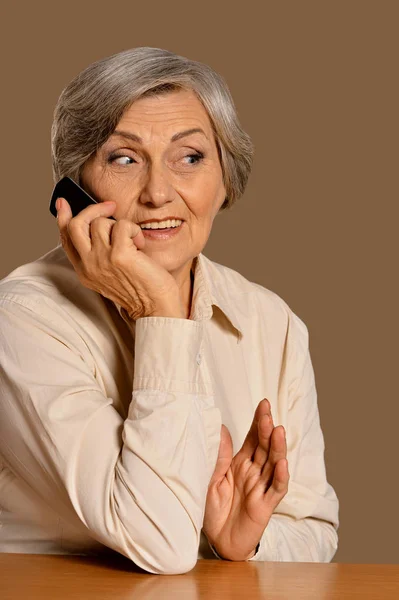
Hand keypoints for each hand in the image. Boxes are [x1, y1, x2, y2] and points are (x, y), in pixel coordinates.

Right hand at [56, 197, 184, 319]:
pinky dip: (134, 231)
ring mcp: (102, 260)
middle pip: (76, 224)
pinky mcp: (119, 255)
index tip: (64, 203)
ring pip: (101, 222)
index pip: (66, 239)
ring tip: (133, 241)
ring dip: (121, 225)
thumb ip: (98, 253)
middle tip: (110, 207)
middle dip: (93, 209)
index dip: (63, 218)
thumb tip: (95, 222)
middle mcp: (89, 265)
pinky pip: (123, 225)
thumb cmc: (140, 287)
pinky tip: (140, 245)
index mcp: (84, 270)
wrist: (155, 307)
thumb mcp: (110, 272)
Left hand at [203, 398, 288, 560]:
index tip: (263, 404)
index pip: (254, 439)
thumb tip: (222, 428)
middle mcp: (253, 473)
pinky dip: (280, 476)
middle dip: (267, 430)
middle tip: (268, 413)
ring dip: (277, 448)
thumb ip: (219, 457)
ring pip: (273, 465)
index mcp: (240, 464)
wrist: (217, 542)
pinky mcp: (264, 506)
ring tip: (278, 431)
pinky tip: (282, 463)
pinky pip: (275, 490)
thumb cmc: (214, 510)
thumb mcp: (210, 479)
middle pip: (265, 448)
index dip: (259, 422)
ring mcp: (260, 488)